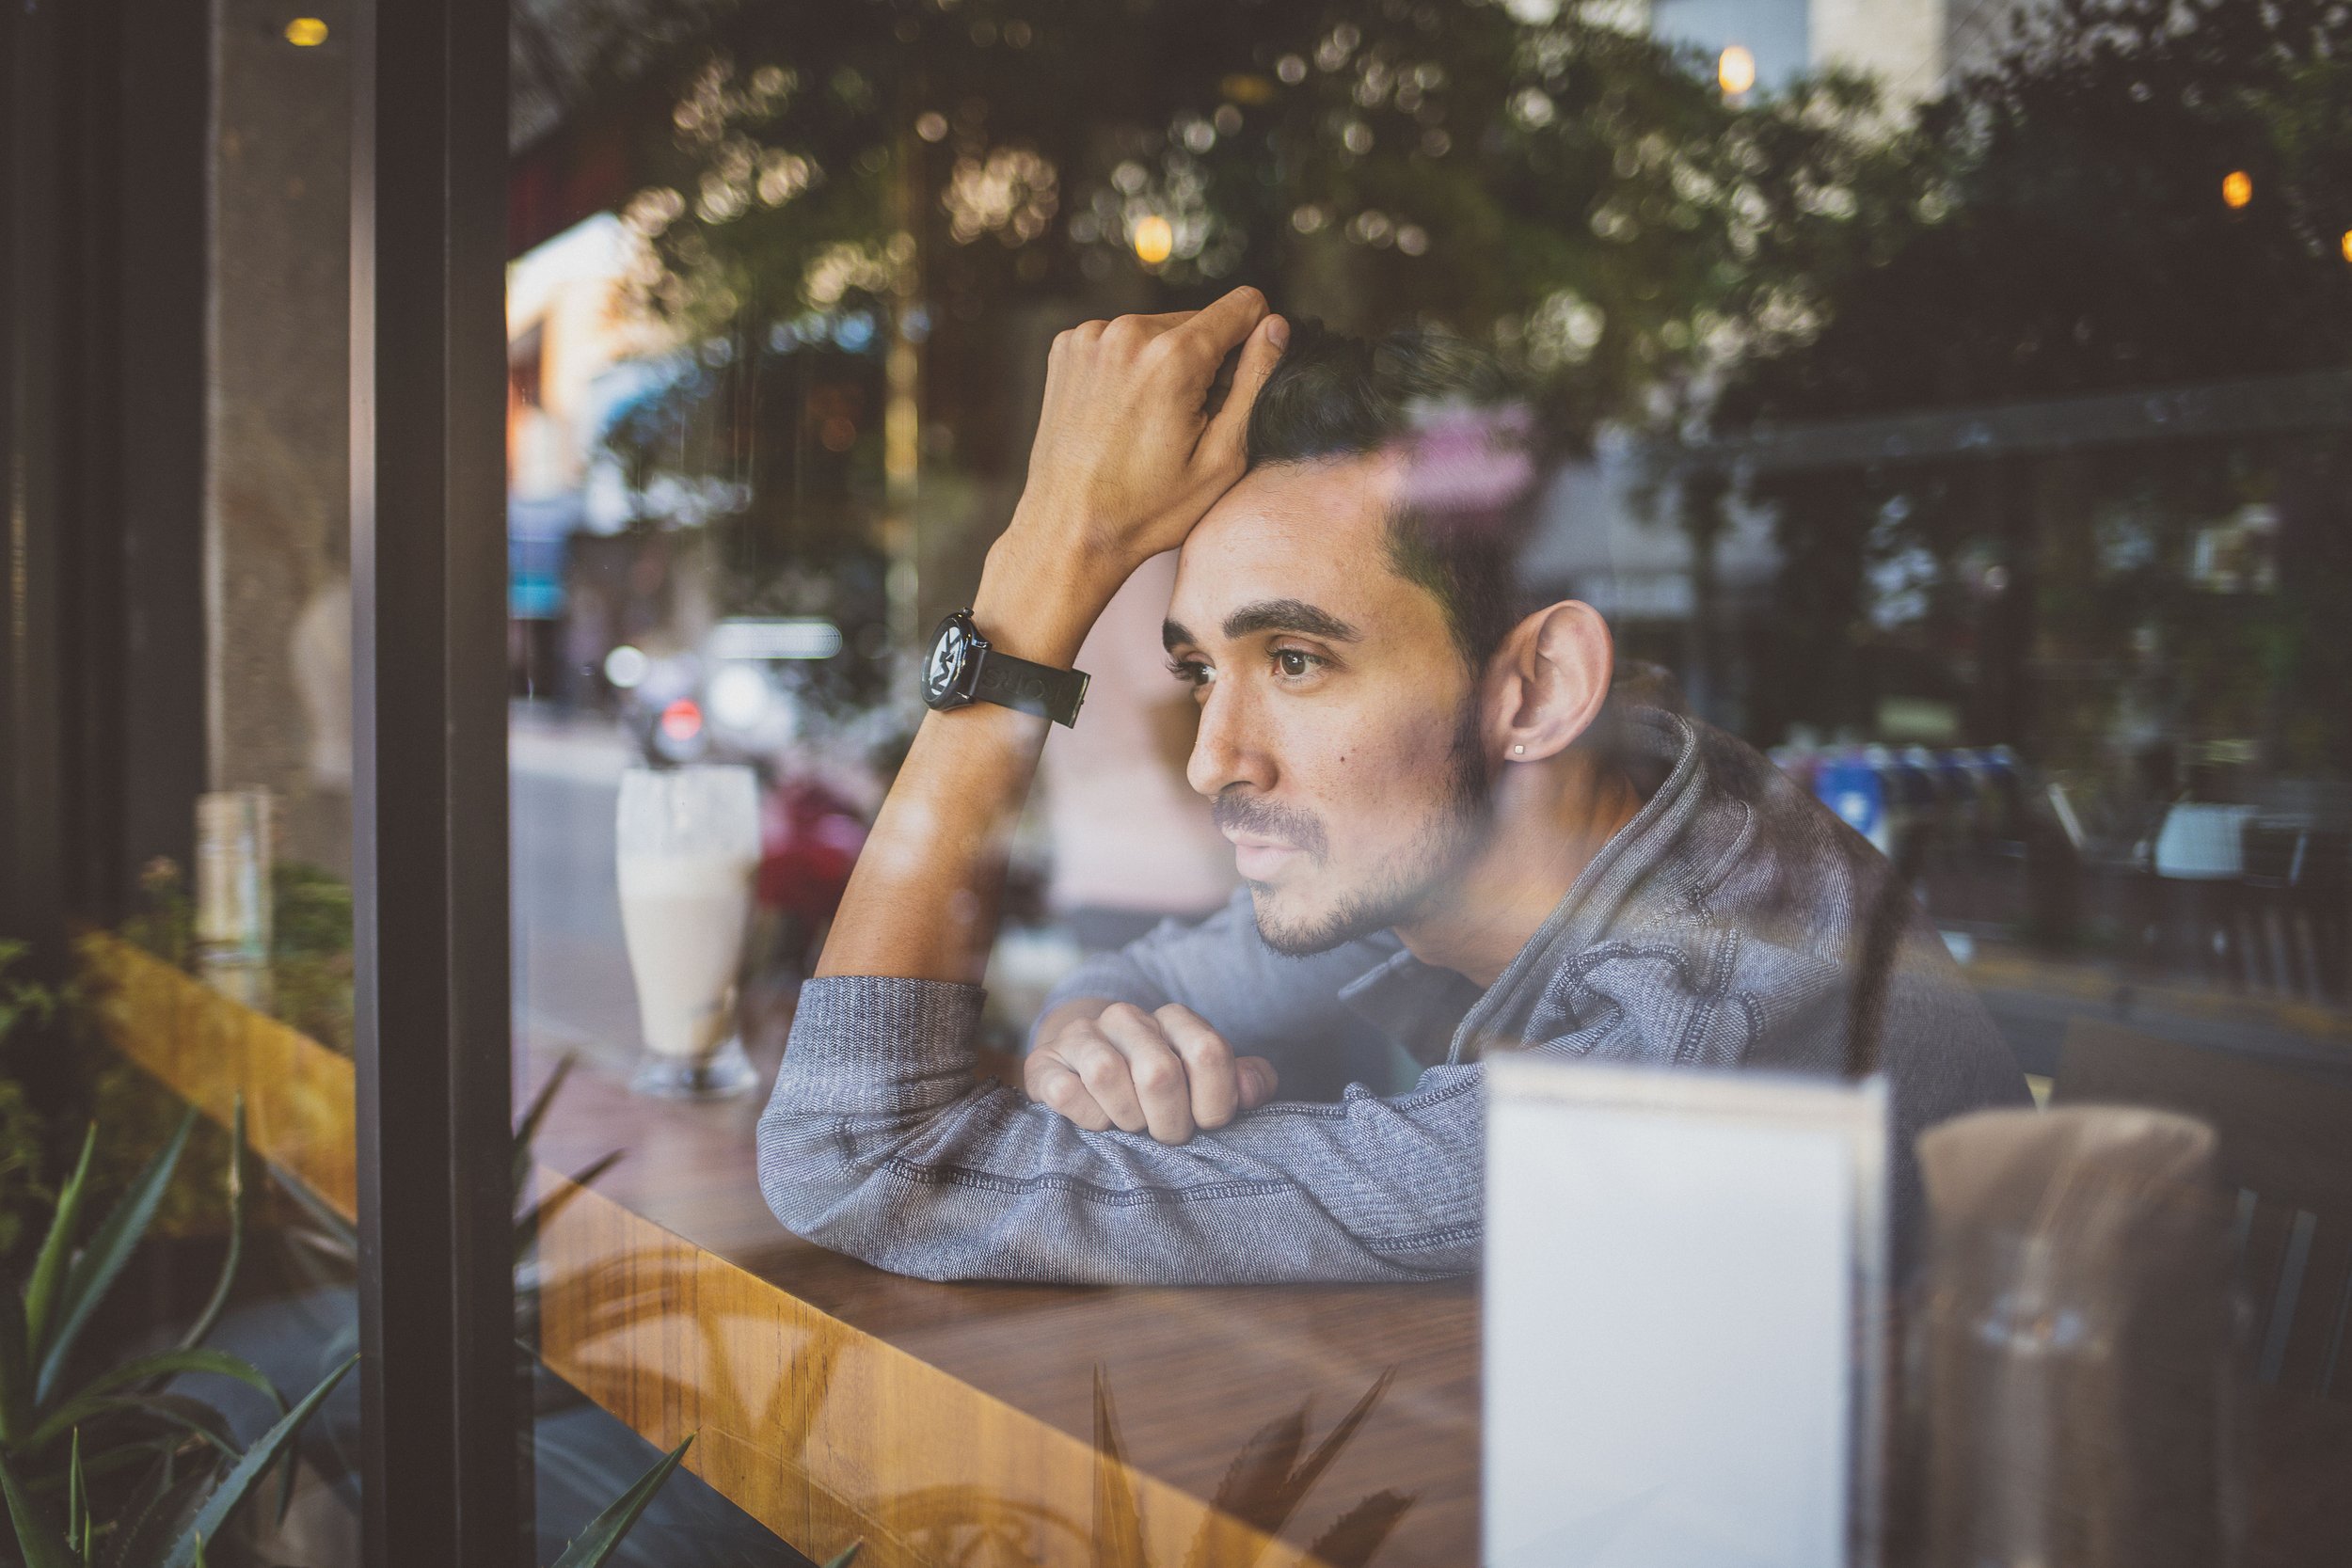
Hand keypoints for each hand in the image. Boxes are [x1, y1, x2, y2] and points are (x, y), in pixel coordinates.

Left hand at [997, 288, 1288, 602]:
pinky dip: (1131, 367)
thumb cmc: (1146, 509)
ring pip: (1160, 329)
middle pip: (1199, 320)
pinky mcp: (1067, 347)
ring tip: (1150, 423)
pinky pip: (1122, 340)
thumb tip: (1277, 326)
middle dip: (1205, 361)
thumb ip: (1256, 382)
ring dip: (1167, 364)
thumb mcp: (1222, 458)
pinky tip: (1122, 414)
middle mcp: (1126, 332)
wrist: (1066, 531)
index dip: (1253, 341)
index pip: (1244, 305)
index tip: (1236, 385)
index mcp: (1171, 356)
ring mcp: (1089, 337)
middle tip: (1187, 422)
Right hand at [1025, 1001, 1278, 1143]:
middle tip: (1167, 1136)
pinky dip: (1088, 1117)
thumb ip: (1246, 1084)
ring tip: (1132, 1126)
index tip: (1206, 1123)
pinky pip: (1066, 1091)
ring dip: (1127, 1118)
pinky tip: (1097, 1121)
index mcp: (1174, 1019)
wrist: (1084, 1068)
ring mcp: (1081, 1037)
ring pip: (1107, 1075)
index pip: (1208, 1053)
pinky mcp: (1044, 1062)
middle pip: (1159, 1073)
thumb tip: (1250, 1090)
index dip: (1214, 1103)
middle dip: (1170, 1122)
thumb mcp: (1207, 1083)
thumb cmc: (1159, 1086)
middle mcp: (1127, 1018)